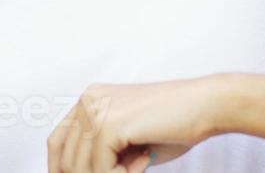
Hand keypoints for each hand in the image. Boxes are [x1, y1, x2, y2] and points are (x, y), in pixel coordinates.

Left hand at [47, 79, 212, 172]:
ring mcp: (96, 110)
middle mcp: (88, 100)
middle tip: (128, 172)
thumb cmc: (174, 125)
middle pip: (65, 157)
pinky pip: (100, 170)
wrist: (206, 105)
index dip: (62, 170)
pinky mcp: (109, 125)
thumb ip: (103, 156)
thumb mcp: (128, 142)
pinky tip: (143, 161)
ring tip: (139, 163)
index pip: (58, 142)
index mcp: (91, 99)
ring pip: (80, 168)